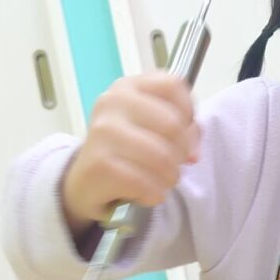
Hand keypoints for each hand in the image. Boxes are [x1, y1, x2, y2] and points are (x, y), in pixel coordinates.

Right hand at [61, 73, 198, 234]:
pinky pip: (145, 182)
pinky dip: (154, 194)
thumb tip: (193, 152)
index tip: (182, 133)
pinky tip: (147, 194)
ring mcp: (102, 132)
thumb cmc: (126, 150)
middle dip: (181, 152)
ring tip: (161, 182)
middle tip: (172, 165)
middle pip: (172, 124)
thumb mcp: (150, 127)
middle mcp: (112, 102)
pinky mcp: (99, 164)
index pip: (173, 86)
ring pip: (162, 157)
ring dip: (170, 177)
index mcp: (128, 87)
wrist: (86, 181)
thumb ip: (180, 127)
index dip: (188, 113)